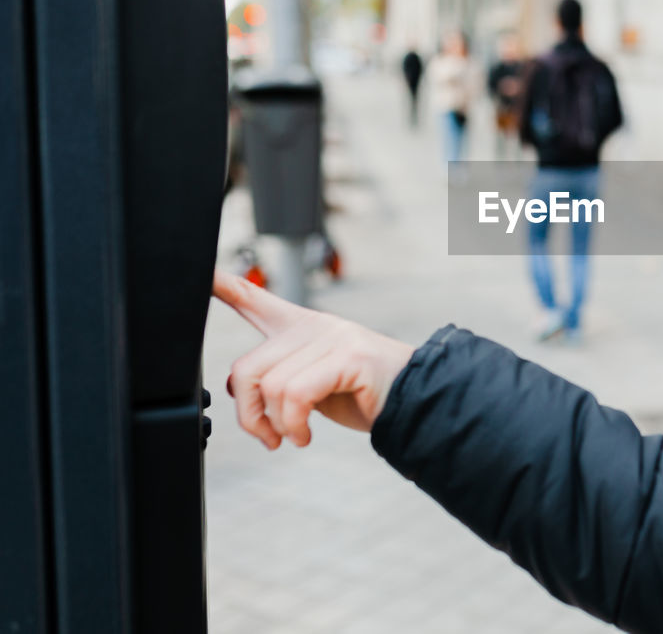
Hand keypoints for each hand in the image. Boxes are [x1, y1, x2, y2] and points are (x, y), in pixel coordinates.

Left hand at [212, 269, 415, 448]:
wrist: (413, 402)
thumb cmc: (363, 395)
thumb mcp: (313, 384)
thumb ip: (280, 378)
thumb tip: (239, 392)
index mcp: (302, 327)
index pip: (256, 298)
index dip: (224, 286)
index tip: (202, 272)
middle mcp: (314, 326)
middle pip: (247, 368)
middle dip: (250, 414)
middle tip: (269, 437)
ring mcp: (332, 339)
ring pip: (271, 386)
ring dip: (276, 425)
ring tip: (295, 436)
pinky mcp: (347, 358)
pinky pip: (296, 396)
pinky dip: (294, 426)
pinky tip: (305, 436)